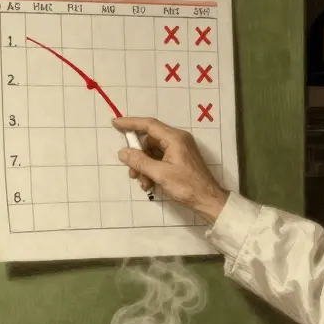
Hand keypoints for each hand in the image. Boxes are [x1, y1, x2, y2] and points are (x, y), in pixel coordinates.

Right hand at [113, 116, 230, 221]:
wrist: (208, 200)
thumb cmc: (187, 186)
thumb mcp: (160, 174)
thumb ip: (140, 162)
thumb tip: (123, 152)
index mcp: (175, 138)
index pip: (149, 124)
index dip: (131, 123)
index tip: (115, 123)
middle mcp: (178, 139)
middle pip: (149, 140)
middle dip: (138, 156)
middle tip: (132, 173)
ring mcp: (180, 149)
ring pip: (153, 152)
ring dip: (145, 167)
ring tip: (144, 184)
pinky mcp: (180, 159)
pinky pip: (160, 159)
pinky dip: (153, 169)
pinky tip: (150, 184)